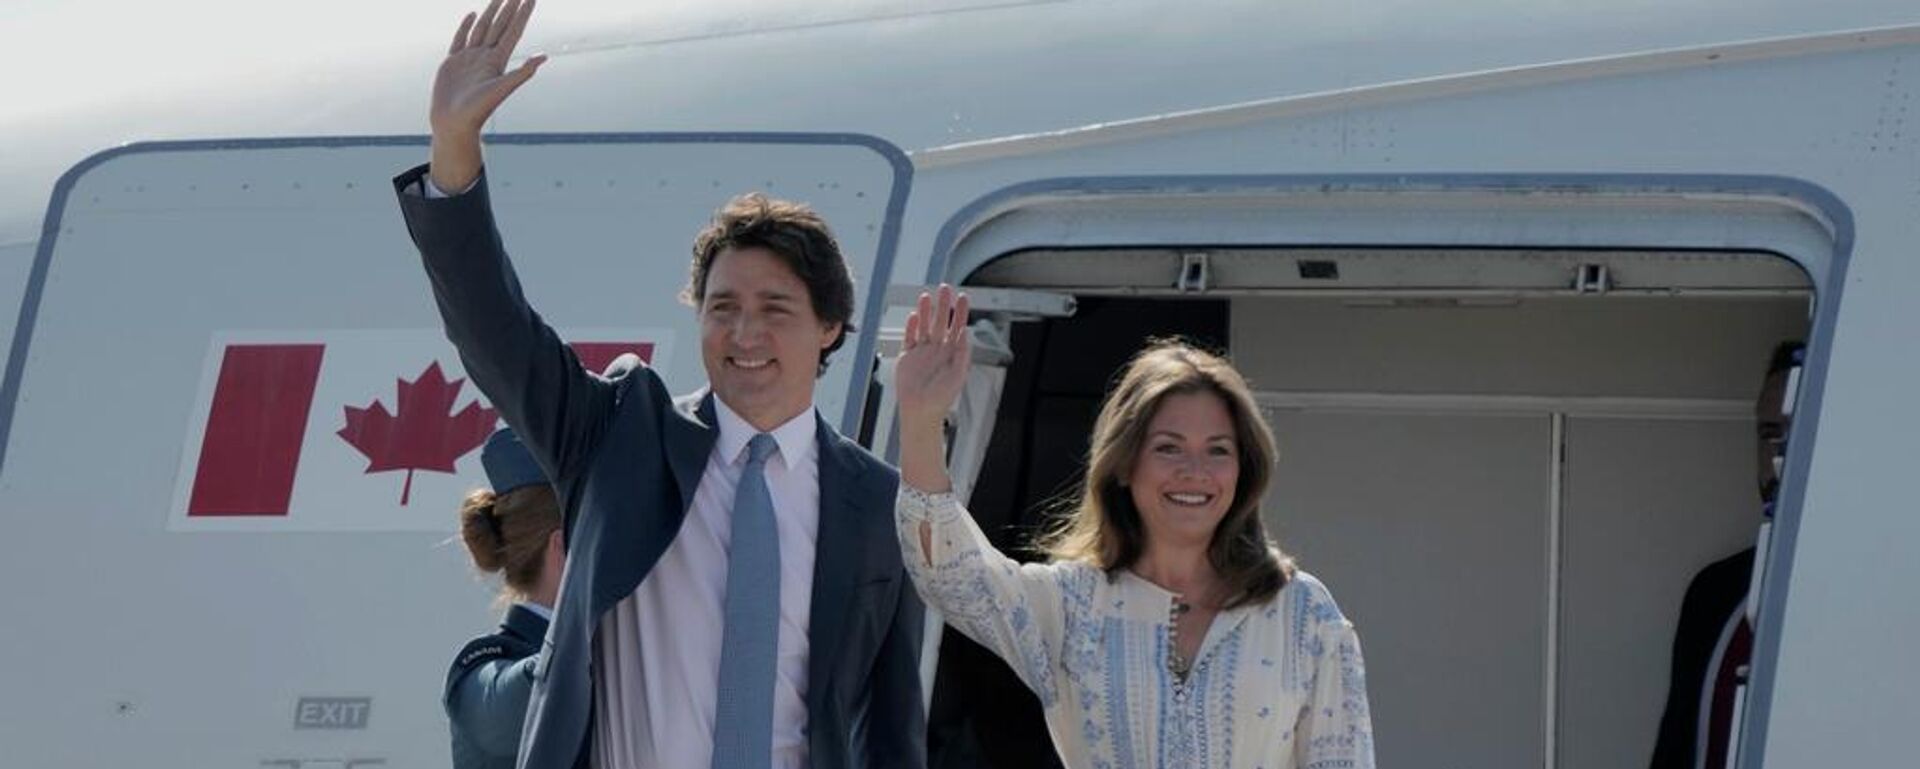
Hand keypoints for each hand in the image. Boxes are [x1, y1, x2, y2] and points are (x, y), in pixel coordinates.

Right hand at [428, 0, 543, 190]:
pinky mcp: (453, 63)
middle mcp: (485, 57)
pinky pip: (460, 39)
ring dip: (491, 13)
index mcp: (498, 61)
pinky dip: (466, 26)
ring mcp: (469, 59)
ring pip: (482, 29)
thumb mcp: (501, 88)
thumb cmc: (478, 110)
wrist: (454, 123)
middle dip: (509, 8)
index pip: (513, 31)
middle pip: (499, 26)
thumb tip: (544, 56)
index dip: (522, 15)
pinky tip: (472, 15)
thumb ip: (522, 72)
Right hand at [894, 285, 970, 428]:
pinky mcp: (907, 357)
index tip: (962, 297)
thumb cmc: (941, 398)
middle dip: (943, 305)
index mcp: (952, 353)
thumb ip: (962, 354)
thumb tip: (966, 333)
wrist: (921, 412)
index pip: (958, 327)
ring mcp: (922, 352)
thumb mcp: (958, 375)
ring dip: (926, 312)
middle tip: (945, 289)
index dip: (960, 312)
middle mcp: (938, 349)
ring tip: (926, 296)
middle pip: (941, 322)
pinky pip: (909, 338)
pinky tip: (913, 316)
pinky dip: (911, 327)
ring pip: (924, 326)